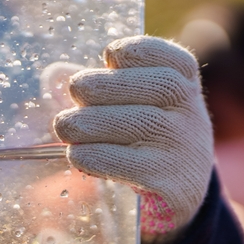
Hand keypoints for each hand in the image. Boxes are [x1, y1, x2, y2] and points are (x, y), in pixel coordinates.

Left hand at [52, 36, 213, 243]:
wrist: (180, 192)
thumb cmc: (146, 136)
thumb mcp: (135, 105)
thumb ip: (97, 87)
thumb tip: (52, 74)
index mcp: (185, 86)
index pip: (173, 60)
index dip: (140, 51)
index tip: (110, 56)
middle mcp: (191, 115)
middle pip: (157, 87)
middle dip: (106, 85)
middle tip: (75, 91)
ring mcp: (184, 149)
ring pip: (140, 123)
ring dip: (91, 122)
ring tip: (64, 126)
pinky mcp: (171, 184)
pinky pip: (130, 165)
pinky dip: (96, 156)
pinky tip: (76, 154)